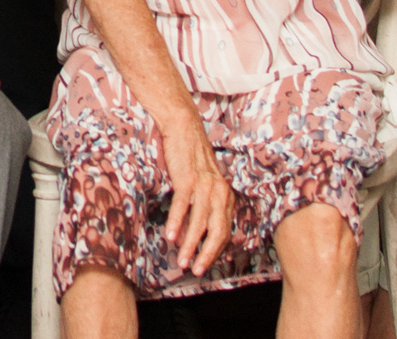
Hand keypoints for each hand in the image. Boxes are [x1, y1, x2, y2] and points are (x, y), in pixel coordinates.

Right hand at [156, 109, 233, 276]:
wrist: (184, 126)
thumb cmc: (192, 156)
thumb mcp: (205, 182)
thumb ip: (206, 203)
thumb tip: (197, 231)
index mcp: (226, 195)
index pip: (224, 231)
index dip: (215, 251)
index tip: (204, 265)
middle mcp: (220, 192)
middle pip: (217, 231)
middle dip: (207, 254)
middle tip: (197, 270)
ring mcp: (205, 185)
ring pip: (200, 222)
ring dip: (191, 245)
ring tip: (182, 261)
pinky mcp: (188, 178)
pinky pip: (183, 206)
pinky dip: (177, 223)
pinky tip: (171, 237)